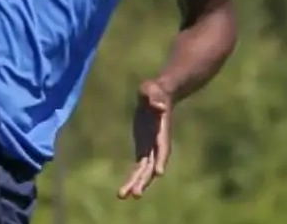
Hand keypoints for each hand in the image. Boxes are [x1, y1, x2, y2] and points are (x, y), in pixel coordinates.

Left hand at [118, 80, 173, 199]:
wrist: (156, 95)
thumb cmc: (154, 90)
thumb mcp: (151, 89)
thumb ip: (153, 97)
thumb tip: (159, 107)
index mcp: (161, 131)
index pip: (162, 148)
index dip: (161, 160)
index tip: (158, 173)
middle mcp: (157, 144)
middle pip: (152, 166)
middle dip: (144, 180)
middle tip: (135, 194)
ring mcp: (150, 148)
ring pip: (144, 171)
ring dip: (135, 183)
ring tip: (123, 196)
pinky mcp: (143, 148)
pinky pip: (138, 167)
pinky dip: (132, 178)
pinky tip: (124, 190)